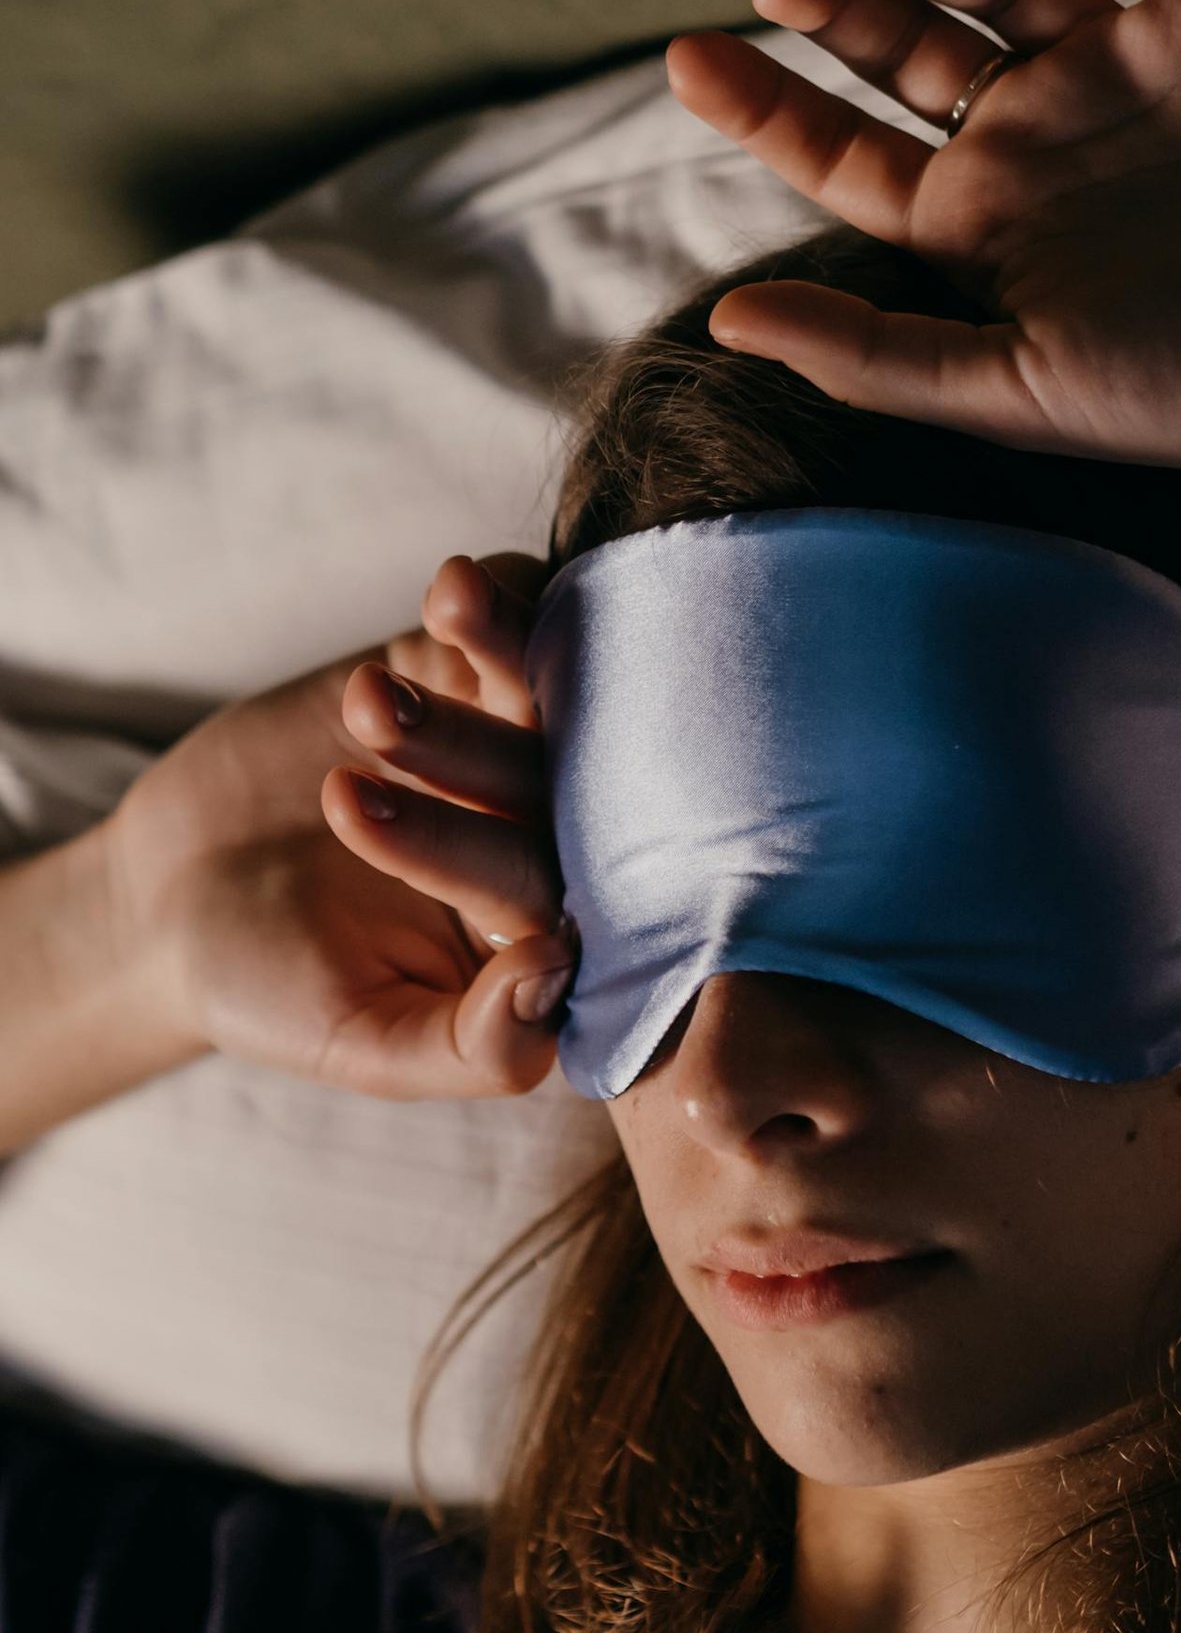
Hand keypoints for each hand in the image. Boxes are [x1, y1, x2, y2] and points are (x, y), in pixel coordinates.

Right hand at [103, 553, 573, 1101]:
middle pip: (546, 783)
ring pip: (537, 694)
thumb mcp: (365, 1045)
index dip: (470, 860)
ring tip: (393, 670)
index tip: (368, 831)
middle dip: (456, 766)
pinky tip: (454, 586)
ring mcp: (504, 748)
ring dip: (491, 662)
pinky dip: (492, 600)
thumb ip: (473, 1046)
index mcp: (542, 935)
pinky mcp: (458, 671)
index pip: (542, 886)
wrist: (170, 894)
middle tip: (341, 789)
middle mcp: (543, 838)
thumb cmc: (272, 990)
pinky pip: (504, 627)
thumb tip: (558, 972)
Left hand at [662, 0, 1180, 487]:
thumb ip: (868, 357)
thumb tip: (723, 324)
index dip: (769, 110)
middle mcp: (1042, 143)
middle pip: (906, 52)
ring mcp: (1122, 70)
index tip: (690, 61)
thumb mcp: (1010, 392)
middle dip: (833, 11)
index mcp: (987, 233)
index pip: (852, 157)